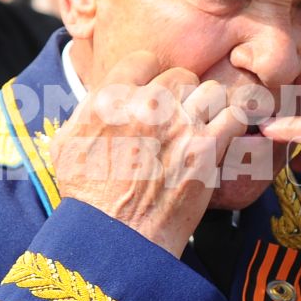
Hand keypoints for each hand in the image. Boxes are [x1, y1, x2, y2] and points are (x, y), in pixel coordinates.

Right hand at [50, 51, 249, 255]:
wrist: (118, 240)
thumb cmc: (88, 197)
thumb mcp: (65, 145)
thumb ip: (83, 110)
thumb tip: (97, 95)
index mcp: (110, 100)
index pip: (143, 59)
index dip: (149, 76)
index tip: (152, 92)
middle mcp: (146, 106)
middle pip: (180, 75)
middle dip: (180, 94)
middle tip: (177, 115)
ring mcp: (180, 126)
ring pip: (210, 90)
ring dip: (207, 106)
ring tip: (202, 125)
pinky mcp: (207, 149)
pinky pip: (235, 115)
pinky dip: (234, 121)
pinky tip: (226, 132)